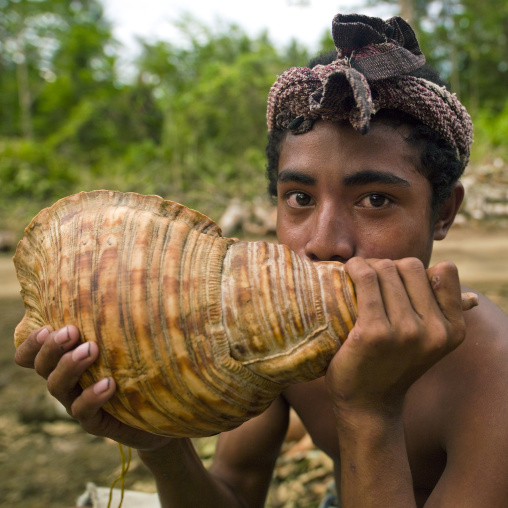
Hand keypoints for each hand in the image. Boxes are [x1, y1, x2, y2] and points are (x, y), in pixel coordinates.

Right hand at [15, 325, 172, 451]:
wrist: (160, 411)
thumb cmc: (141, 365)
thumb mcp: (128, 338)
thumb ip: (119, 316)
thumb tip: (130, 277)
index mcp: (66, 360)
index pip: (32, 354)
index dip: (32, 343)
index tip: (48, 327)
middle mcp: (67, 381)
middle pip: (43, 366)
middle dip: (52, 347)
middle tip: (71, 331)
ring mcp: (78, 402)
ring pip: (58, 387)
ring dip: (70, 366)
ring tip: (91, 349)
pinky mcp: (96, 422)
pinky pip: (84, 412)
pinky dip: (92, 397)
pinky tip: (109, 384)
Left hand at [326, 257, 466, 416]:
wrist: (367, 403)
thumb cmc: (393, 364)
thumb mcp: (429, 343)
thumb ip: (446, 316)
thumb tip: (473, 298)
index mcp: (454, 330)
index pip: (444, 271)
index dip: (418, 270)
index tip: (397, 279)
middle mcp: (435, 331)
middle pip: (410, 266)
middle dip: (388, 265)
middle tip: (370, 278)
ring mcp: (405, 332)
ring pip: (386, 269)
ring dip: (366, 266)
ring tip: (355, 275)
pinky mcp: (374, 332)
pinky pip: (366, 280)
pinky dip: (355, 268)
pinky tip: (348, 271)